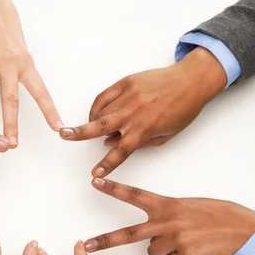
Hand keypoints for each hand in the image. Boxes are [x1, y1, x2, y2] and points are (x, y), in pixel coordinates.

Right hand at [0, 0, 62, 146]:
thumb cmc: (3, 28)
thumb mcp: (11, 53)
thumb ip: (3, 75)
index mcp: (26, 64)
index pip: (41, 92)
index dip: (49, 111)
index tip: (57, 127)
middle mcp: (11, 64)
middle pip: (10, 100)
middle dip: (10, 124)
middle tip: (11, 142)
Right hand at [59, 47, 225, 176]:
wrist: (191, 80)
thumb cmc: (182, 110)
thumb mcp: (165, 134)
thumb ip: (139, 142)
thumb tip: (111, 143)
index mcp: (145, 129)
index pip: (120, 151)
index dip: (106, 164)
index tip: (95, 174)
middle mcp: (134, 113)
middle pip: (100, 126)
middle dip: (80, 132)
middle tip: (64, 135)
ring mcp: (129, 96)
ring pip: (101, 112)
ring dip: (92, 123)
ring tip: (84, 129)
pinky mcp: (126, 82)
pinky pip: (103, 97)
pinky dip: (97, 107)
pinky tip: (95, 114)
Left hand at [85, 178, 254, 254]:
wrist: (243, 232)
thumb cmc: (216, 216)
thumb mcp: (188, 206)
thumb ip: (167, 214)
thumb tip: (154, 233)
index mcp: (167, 205)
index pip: (134, 194)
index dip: (113, 188)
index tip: (95, 182)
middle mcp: (167, 222)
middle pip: (128, 234)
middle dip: (105, 241)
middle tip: (86, 245)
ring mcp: (174, 240)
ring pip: (153, 252)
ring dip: (165, 250)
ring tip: (186, 241)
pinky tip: (194, 251)